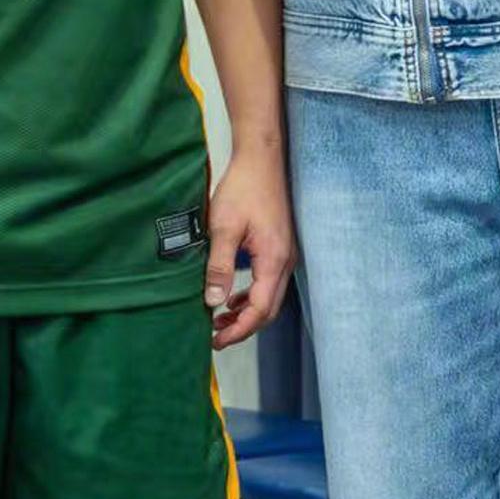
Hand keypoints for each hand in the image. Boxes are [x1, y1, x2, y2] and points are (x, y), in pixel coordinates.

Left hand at [204, 142, 296, 349]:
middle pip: (269, 309)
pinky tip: (234, 295)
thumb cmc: (243, 187)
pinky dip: (253, 295)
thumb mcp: (223, 227)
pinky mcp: (280, 246)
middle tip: (216, 336)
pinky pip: (270, 281)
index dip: (239, 330)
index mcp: (273, 259)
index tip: (216, 340)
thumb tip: (213, 301)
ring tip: (220, 319)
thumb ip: (219, 266)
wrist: (262, 158)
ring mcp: (286, 253)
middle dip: (244, 327)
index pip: (260, 309)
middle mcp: (285, 261)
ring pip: (270, 297)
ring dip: (247, 312)